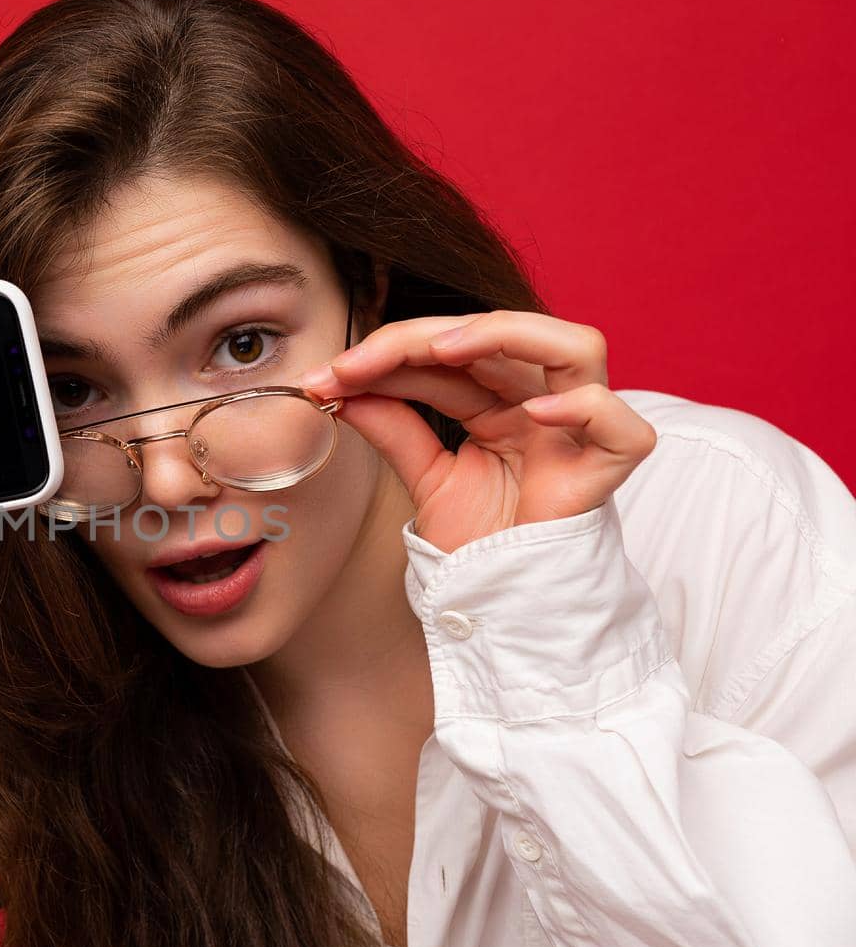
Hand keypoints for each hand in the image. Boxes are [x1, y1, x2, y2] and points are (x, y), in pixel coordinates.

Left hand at [299, 309, 657, 554]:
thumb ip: (394, 429)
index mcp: (502, 403)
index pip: (449, 355)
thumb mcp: (426, 478)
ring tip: (441, 350)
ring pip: (577, 349)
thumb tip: (341, 386)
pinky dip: (585, 408)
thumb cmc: (479, 546)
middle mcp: (542, 406)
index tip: (325, 377)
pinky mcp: (606, 473)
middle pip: (500, 336)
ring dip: (507, 335)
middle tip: (358, 362)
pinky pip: (621, 425)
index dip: (387, 354)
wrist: (505, 611)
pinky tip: (535, 413)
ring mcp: (578, 435)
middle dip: (421, 338)